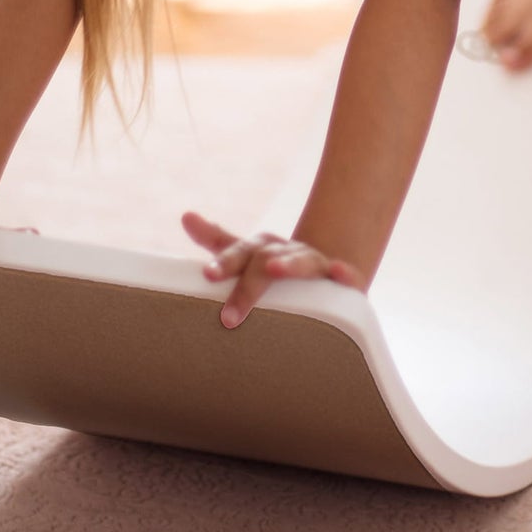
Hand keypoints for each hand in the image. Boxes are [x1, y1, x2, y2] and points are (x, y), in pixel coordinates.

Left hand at [181, 211, 365, 329]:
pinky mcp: (342, 278)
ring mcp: (314, 263)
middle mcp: (286, 251)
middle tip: (229, 316)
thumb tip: (186, 215)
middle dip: (248, 285)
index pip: (239, 252)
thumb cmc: (273, 265)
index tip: (208, 274)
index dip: (225, 261)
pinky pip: (346, 275)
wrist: (321, 271)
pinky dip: (343, 273)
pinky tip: (339, 272)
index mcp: (261, 248)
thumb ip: (216, 239)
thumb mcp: (246, 254)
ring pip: (302, 262)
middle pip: (265, 260)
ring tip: (274, 269)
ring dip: (289, 265)